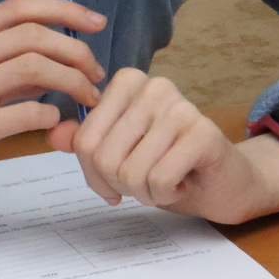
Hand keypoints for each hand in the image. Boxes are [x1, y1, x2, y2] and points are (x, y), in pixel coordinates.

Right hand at [0, 0, 104, 241]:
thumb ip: (6, 67)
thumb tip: (62, 57)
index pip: (18, 8)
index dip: (63, 10)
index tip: (96, 23)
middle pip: (32, 35)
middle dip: (76, 51)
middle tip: (96, 75)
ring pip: (33, 67)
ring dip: (73, 81)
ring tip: (88, 99)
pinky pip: (25, 113)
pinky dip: (52, 116)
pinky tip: (54, 126)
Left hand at [57, 69, 278, 223]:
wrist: (226, 184)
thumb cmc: (170, 168)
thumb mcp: (121, 155)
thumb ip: (86, 142)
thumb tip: (53, 134)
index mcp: (129, 83)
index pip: (84, 139)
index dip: (93, 175)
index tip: (116, 181)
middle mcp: (155, 86)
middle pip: (103, 156)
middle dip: (120, 186)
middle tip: (145, 185)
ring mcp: (181, 107)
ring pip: (130, 172)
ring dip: (145, 194)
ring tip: (166, 183)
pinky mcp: (204, 133)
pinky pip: (158, 179)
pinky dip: (166, 195)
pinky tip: (183, 182)